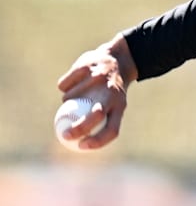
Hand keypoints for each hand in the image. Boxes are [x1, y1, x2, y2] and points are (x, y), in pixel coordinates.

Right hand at [57, 34, 136, 149]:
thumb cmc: (112, 89)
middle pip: (96, 115)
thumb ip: (101, 122)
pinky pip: (64, 85)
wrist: (118, 59)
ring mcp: (98, 78)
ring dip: (66, 101)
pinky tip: (73, 81)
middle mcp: (111, 92)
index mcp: (120, 104)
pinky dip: (65, 86)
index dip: (97, 142)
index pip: (112, 129)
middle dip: (79, 128)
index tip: (81, 146)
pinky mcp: (85, 67)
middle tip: (64, 135)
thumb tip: (76, 144)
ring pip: (70, 98)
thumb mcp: (115, 104)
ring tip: (77, 93)